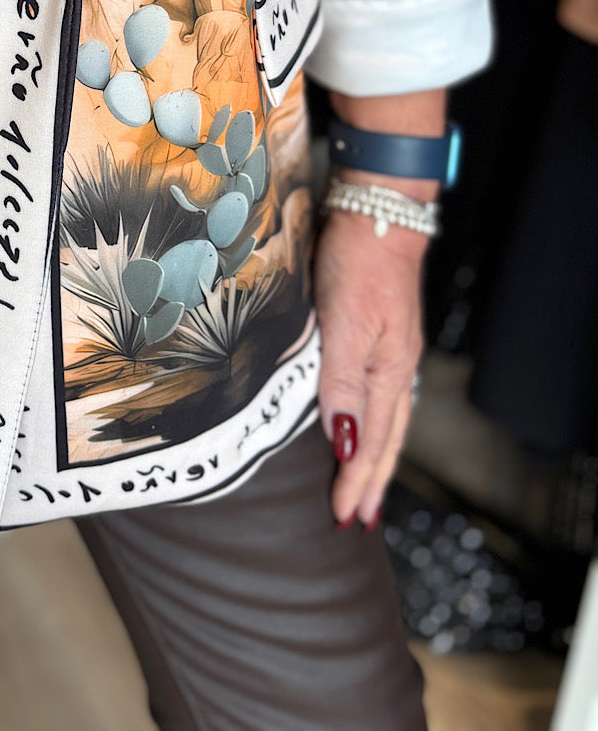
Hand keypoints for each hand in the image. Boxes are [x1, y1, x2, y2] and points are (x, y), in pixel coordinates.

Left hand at [314, 208, 424, 527]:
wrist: (376, 216)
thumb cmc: (358, 264)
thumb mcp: (345, 324)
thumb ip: (343, 383)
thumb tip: (346, 441)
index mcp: (388, 372)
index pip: (372, 441)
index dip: (357, 480)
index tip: (345, 516)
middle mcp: (393, 368)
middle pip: (385, 438)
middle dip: (370, 481)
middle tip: (358, 520)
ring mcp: (389, 351)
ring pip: (384, 419)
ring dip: (372, 457)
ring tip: (363, 487)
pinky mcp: (378, 334)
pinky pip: (377, 394)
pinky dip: (370, 422)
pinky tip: (362, 426)